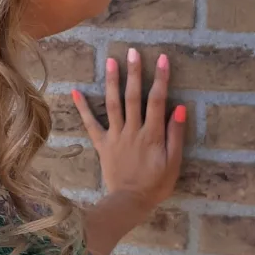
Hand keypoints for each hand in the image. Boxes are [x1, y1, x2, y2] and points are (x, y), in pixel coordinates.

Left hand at [72, 48, 186, 223]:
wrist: (130, 202)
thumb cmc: (156, 184)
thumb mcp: (174, 163)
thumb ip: (176, 135)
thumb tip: (179, 108)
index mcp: (152, 134)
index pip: (157, 101)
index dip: (160, 79)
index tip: (162, 59)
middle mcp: (132, 130)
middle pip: (133, 97)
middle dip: (134, 73)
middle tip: (132, 52)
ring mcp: (115, 136)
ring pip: (113, 104)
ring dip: (111, 81)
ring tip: (110, 61)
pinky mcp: (102, 144)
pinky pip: (91, 124)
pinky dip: (83, 107)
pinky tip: (76, 91)